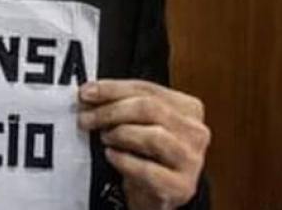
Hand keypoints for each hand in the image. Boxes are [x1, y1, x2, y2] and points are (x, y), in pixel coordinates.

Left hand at [78, 80, 209, 209]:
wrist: (159, 193)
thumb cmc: (149, 155)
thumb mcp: (140, 124)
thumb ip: (121, 105)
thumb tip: (90, 93)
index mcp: (188, 108)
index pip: (147, 89)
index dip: (112, 89)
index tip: (86, 92)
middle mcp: (195, 131)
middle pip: (149, 109)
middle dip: (111, 111)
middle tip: (86, 118)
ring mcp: (191, 160)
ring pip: (152, 137)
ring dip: (120, 134)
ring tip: (104, 138)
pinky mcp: (181, 186)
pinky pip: (148, 169)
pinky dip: (124, 161)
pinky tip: (111, 156)